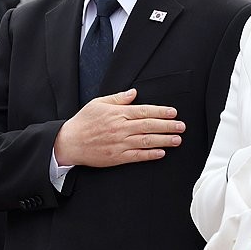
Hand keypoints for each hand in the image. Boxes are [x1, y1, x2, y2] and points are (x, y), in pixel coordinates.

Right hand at [53, 88, 183, 167]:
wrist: (69, 143)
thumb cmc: (83, 122)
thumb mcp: (98, 103)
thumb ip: (118, 98)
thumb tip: (134, 92)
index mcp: (117, 113)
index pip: (144, 111)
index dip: (161, 112)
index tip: (173, 112)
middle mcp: (120, 128)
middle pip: (149, 126)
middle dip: (168, 126)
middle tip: (181, 126)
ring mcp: (119, 143)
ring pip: (146, 141)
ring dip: (164, 140)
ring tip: (177, 140)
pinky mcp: (117, 157)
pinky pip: (137, 156)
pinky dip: (150, 155)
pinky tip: (161, 153)